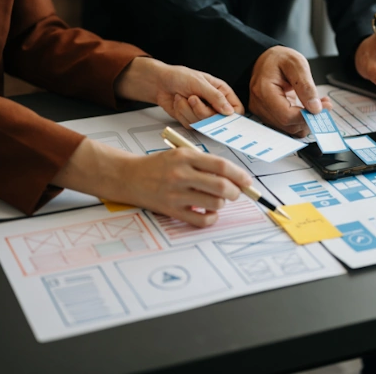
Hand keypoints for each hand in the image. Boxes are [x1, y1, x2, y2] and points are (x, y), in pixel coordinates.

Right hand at [53, 138, 252, 226]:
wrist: (128, 176)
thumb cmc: (157, 166)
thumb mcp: (180, 155)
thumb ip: (204, 164)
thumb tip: (234, 177)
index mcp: (185, 157)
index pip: (221, 166)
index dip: (239, 175)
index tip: (247, 181)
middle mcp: (181, 174)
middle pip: (220, 186)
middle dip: (234, 192)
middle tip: (235, 193)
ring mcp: (176, 194)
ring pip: (214, 203)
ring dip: (221, 203)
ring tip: (216, 200)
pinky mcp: (171, 210)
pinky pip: (200, 219)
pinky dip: (210, 218)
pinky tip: (207, 212)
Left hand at [115, 57, 243, 125]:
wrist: (159, 82)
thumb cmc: (179, 76)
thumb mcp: (199, 82)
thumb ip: (215, 97)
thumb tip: (229, 111)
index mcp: (221, 92)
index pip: (236, 109)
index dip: (231, 115)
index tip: (220, 115)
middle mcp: (214, 104)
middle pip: (217, 120)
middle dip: (201, 110)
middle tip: (192, 98)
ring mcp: (202, 113)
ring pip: (202, 124)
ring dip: (188, 110)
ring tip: (183, 97)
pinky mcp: (191, 119)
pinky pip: (190, 125)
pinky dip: (181, 113)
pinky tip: (179, 103)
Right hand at [248, 46, 331, 135]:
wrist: (264, 60)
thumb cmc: (278, 59)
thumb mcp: (296, 64)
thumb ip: (306, 86)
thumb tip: (315, 108)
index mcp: (264, 91)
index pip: (286, 115)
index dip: (307, 116)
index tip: (324, 108)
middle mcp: (260, 105)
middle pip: (288, 125)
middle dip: (310, 118)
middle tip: (325, 105)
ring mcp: (263, 112)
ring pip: (289, 128)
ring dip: (307, 120)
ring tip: (317, 103)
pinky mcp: (269, 116)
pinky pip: (287, 125)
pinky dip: (301, 120)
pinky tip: (308, 108)